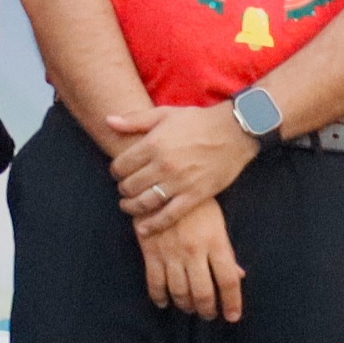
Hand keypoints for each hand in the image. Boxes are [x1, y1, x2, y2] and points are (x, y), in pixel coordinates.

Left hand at [109, 104, 259, 233]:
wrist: (234, 131)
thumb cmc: (198, 120)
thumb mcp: (164, 114)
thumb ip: (134, 119)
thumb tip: (108, 120)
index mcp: (153, 144)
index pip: (120, 165)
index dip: (115, 171)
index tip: (118, 172)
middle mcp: (163, 165)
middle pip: (130, 186)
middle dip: (123, 188)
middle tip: (124, 188)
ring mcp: (179, 182)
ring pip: (144, 202)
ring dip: (131, 207)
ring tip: (128, 205)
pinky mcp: (194, 196)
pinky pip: (169, 216)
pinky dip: (153, 225)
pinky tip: (143, 228)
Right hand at [137, 199, 243, 320]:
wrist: (162, 182)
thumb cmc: (195, 202)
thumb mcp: (217, 222)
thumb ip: (226, 251)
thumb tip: (238, 276)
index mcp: (215, 242)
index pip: (228, 281)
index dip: (232, 303)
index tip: (232, 317)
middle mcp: (194, 251)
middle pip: (203, 292)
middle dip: (207, 310)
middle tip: (209, 315)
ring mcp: (171, 253)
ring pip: (179, 292)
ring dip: (185, 305)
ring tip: (189, 308)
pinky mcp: (151, 251)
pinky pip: (154, 282)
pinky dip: (159, 297)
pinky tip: (164, 302)